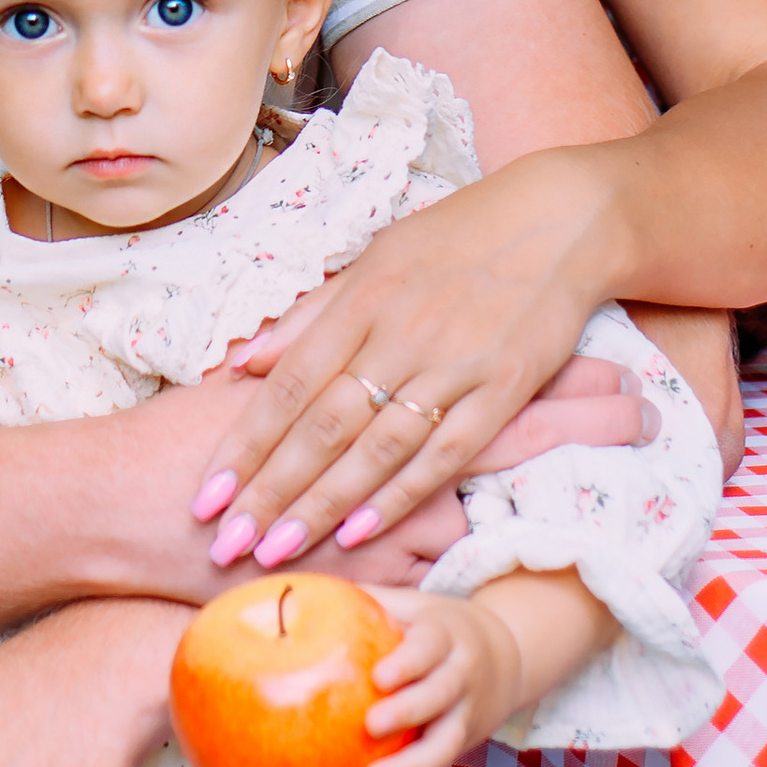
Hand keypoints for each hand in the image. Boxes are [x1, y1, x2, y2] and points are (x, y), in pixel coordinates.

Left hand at [190, 154, 632, 571]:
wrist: (561, 217)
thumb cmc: (459, 236)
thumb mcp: (377, 257)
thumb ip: (312, 316)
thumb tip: (243, 362)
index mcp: (362, 298)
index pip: (289, 384)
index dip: (245, 443)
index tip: (205, 494)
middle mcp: (400, 332)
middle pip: (323, 424)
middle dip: (269, 488)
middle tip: (225, 541)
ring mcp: (454, 362)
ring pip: (376, 447)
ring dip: (323, 503)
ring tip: (278, 549)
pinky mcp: (505, 387)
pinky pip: (446, 451)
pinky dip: (401, 493)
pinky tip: (362, 531)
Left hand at [356, 591, 526, 766]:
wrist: (506, 657)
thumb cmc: (435, 627)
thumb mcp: (411, 605)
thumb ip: (365, 601)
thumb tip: (293, 592)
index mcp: (448, 636)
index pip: (431, 647)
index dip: (409, 662)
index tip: (379, 676)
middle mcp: (462, 679)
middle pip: (442, 698)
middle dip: (410, 713)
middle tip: (371, 726)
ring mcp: (465, 719)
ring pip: (444, 748)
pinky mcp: (458, 752)